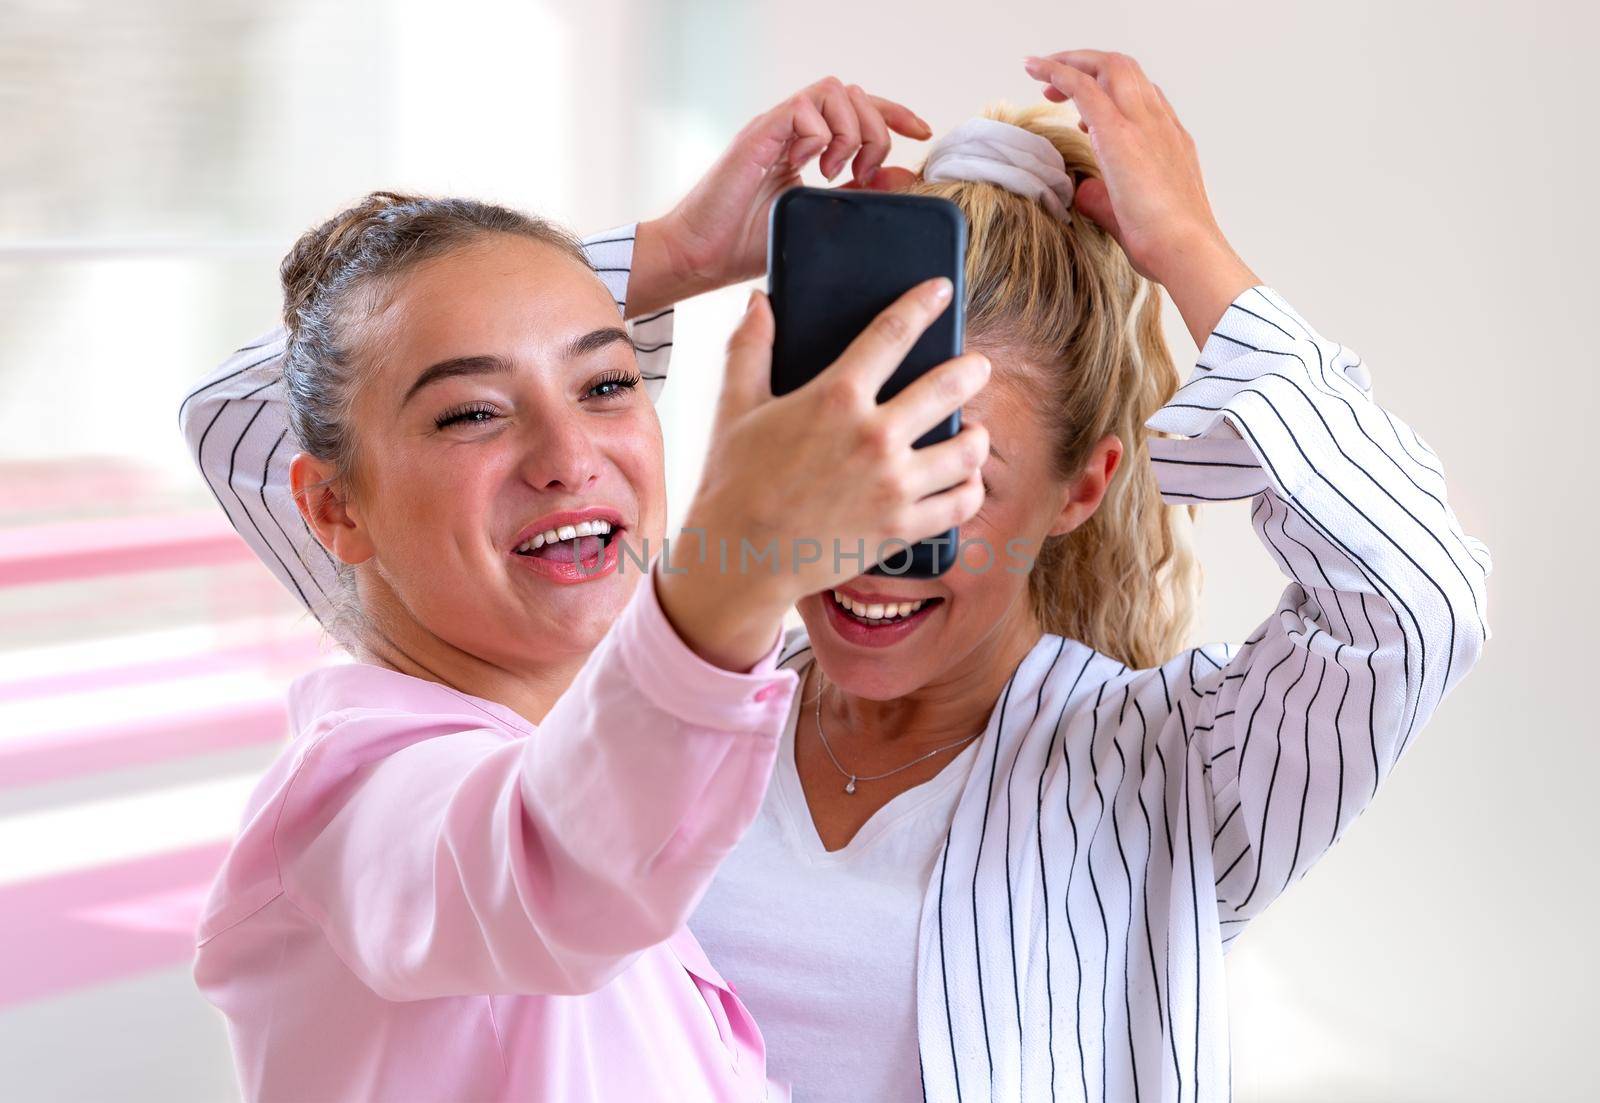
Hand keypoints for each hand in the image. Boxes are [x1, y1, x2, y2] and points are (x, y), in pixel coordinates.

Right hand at [626, 78, 928, 316]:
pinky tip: (808, 169)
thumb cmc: (745, 246)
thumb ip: (857, 197)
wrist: (698, 259)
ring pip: (833, 90)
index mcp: (804, 143)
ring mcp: (773, 128)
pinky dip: (819, 137)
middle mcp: (790, 129)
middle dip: (875, 129)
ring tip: (838, 172)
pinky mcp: (758, 134)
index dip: (895, 113)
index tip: (923, 133)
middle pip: (852, 92)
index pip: (858, 109)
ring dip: (849, 131)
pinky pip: (804, 109)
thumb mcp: (819, 219)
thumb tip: (903, 177)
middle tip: (863, 172)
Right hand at [655, 279, 990, 670]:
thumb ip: (750, 348)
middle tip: (976, 367)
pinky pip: (960, 503)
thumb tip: (759, 301)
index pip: (894, 332)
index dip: (924, 304)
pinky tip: (964, 479)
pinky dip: (969, 488)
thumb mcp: (735, 407)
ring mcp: (894, 485)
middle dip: (971, 369)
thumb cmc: (734, 481)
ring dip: (977, 434)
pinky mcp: (902, 527)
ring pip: (967, 449)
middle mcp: (874, 437)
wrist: (740, 558)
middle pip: (949, 386)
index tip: (942, 291)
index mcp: (835, 397)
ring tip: (972, 430)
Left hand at [1022, 50, 1258, 343]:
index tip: (1082, 108)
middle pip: (1125, 70)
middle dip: (1087, 66)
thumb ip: (1103, 198)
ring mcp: (1144, 123)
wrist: (1186, 250)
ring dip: (1072, 63)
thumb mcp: (1129, 214)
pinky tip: (1037, 70)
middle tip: (1055, 84)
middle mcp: (1160, 123)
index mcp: (1170, 140)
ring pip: (1109, 68)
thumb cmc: (1167, 245)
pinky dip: (1059, 71)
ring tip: (1042, 73)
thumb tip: (1082, 190)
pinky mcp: (1120, 134)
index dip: (1111, 91)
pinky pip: (1085, 87)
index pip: (1143, 97)